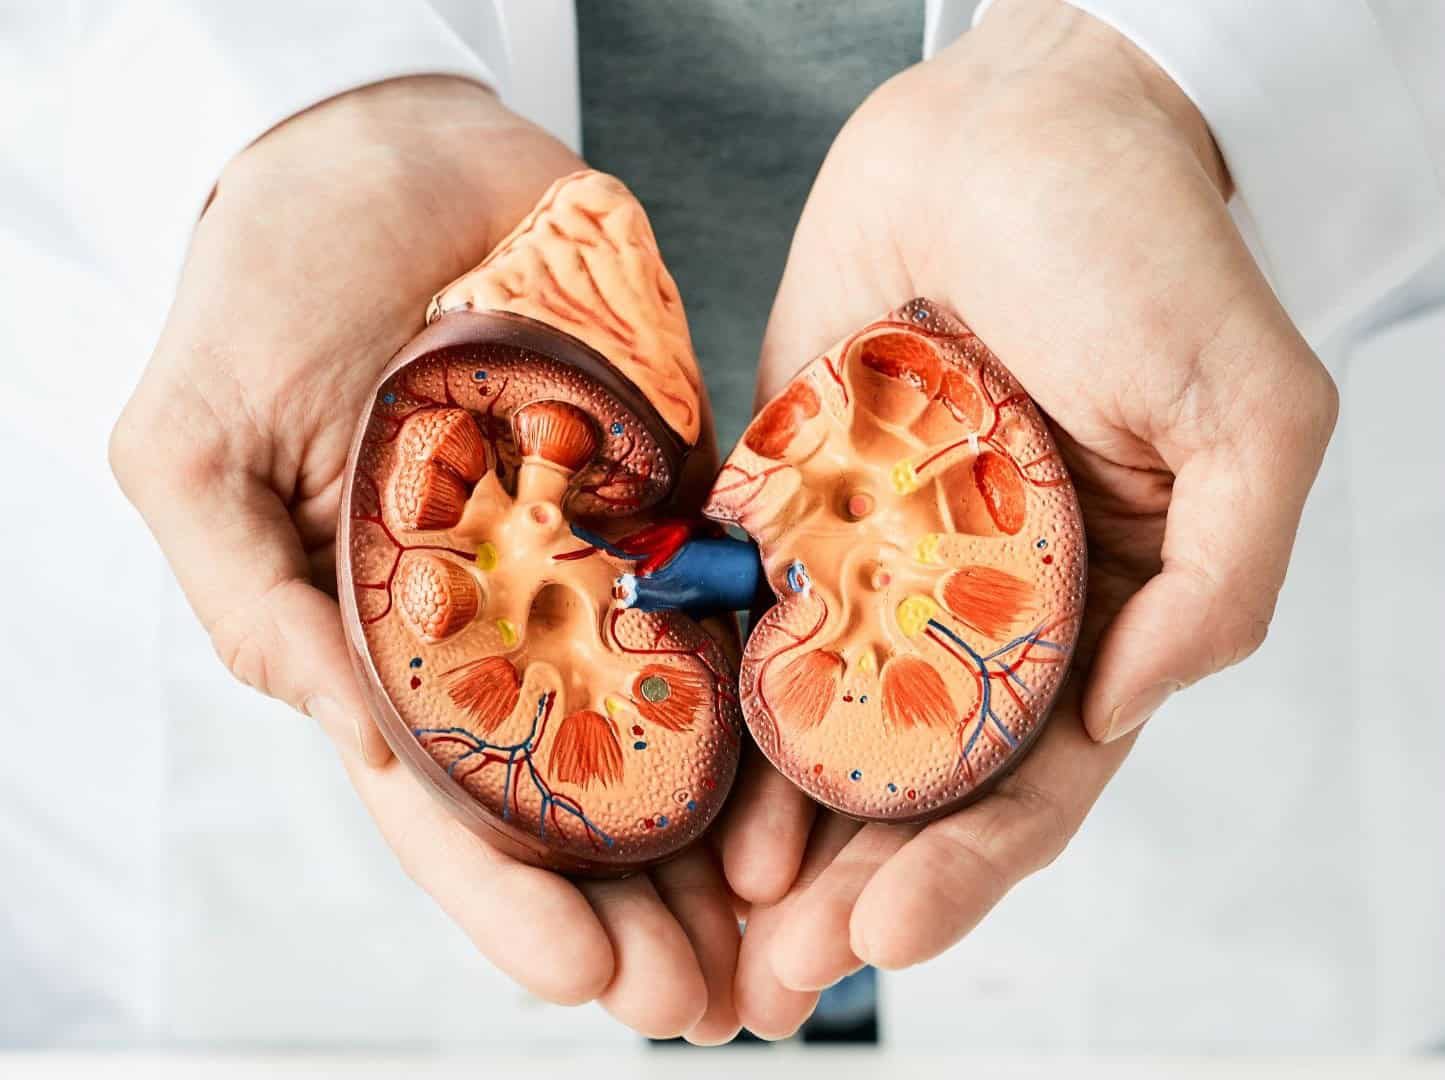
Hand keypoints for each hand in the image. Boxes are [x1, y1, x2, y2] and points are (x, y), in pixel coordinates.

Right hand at [109, 77, 739, 1042]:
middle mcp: (501, 622)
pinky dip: (778, 682)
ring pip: (674, 724)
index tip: (589, 984)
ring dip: (730, 835)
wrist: (387, 147)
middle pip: (582, 794)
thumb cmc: (264, 280)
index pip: (452, 801)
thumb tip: (351, 736)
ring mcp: (595, 560)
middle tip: (722, 1006)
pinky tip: (826, 761)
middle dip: (645, 908)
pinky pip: (736, 592)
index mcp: (386, 640)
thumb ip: (252, 598)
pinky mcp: (674, 487)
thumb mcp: (196, 443)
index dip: (513, 901)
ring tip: (795, 933)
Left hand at [714, 0, 1338, 1035]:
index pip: (1031, 777)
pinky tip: (671, 764)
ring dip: (769, 822)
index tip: (884, 941)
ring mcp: (878, 559)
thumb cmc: (1147, 245)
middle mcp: (980, 605)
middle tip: (771, 980)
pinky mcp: (794, 498)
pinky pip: (747, 611)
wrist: (1018, 122)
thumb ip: (1220, 580)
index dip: (965, 869)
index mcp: (1094, 611)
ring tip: (710, 916)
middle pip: (909, 778)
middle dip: (849, 884)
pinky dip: (713, 693)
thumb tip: (1126, 715)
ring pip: (817, 719)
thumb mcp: (1251, 413)